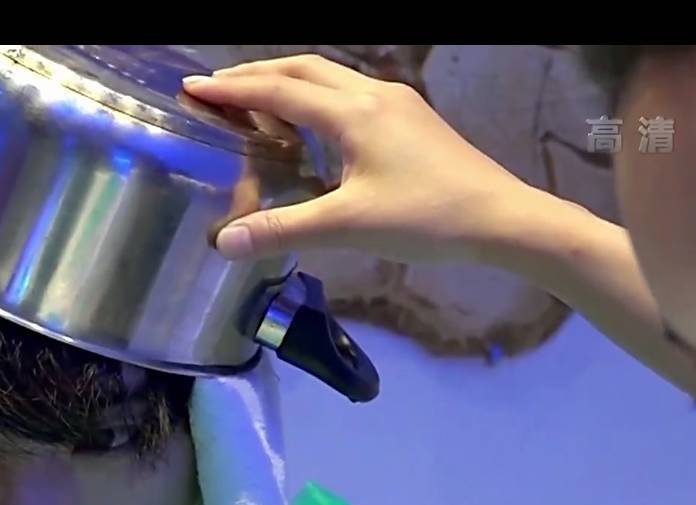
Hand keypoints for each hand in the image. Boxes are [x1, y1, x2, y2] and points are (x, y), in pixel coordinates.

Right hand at [183, 54, 541, 264]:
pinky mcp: (411, 121)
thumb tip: (224, 243)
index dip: (233, 89)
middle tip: (217, 88)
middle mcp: (373, 96)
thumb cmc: (427, 219)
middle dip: (256, 74)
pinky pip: (350, 95)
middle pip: (304, 69)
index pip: (280, 90)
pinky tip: (311, 127)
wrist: (501, 219)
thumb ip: (283, 230)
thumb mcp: (348, 227)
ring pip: (330, 78)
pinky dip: (316, 99)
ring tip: (255, 101)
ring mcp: (396, 105)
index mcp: (354, 113)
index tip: (194, 89)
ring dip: (287, 83)